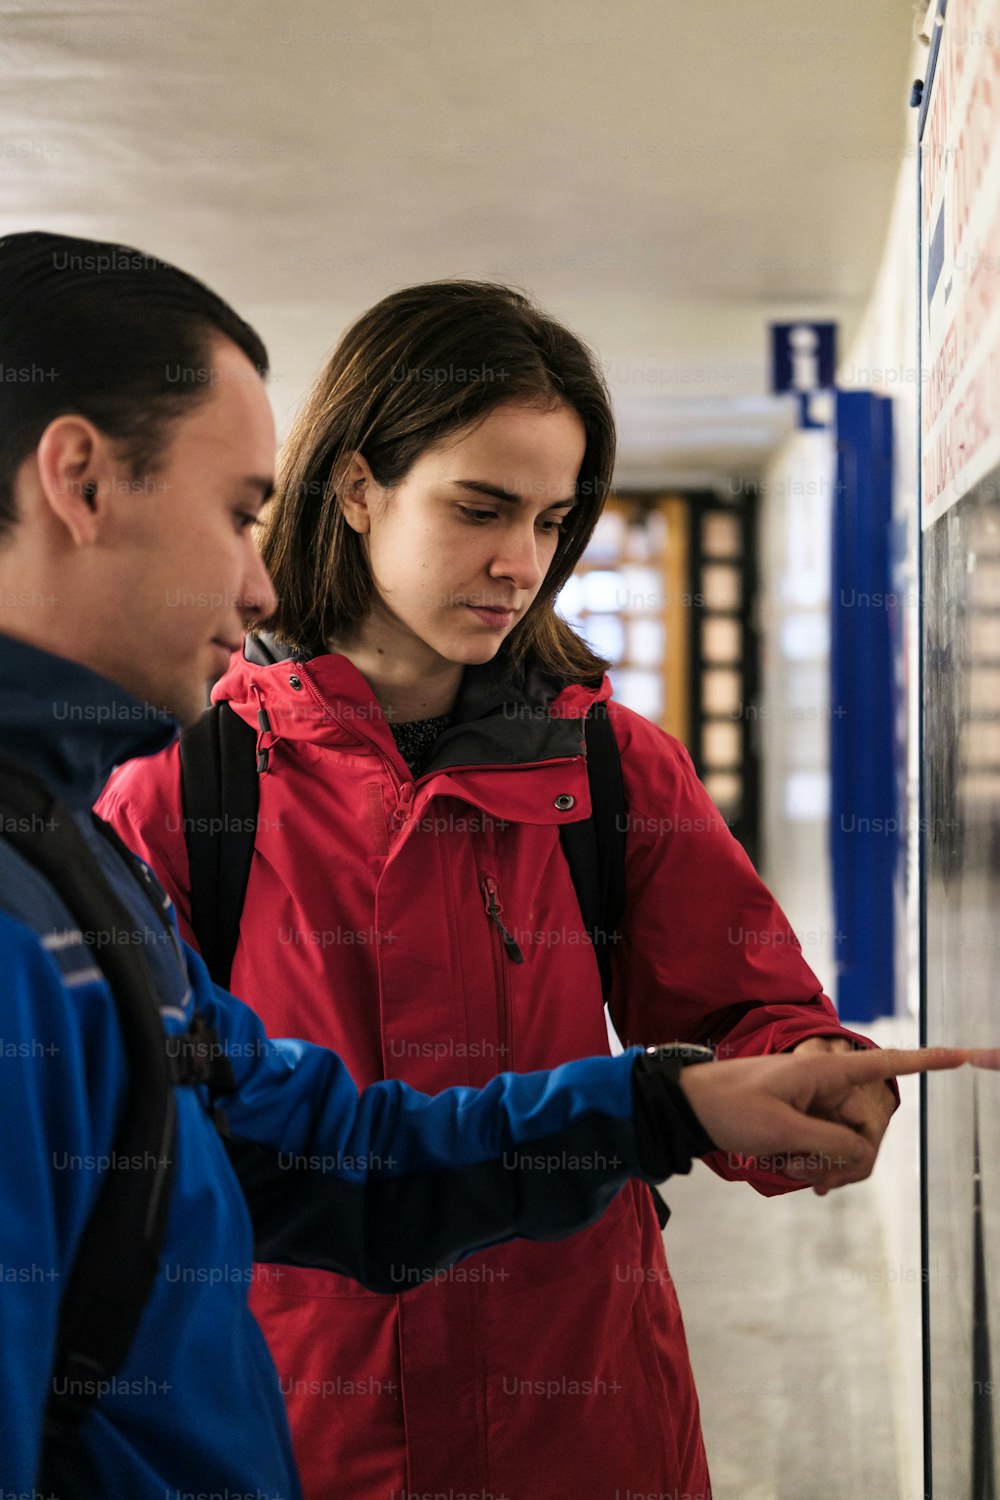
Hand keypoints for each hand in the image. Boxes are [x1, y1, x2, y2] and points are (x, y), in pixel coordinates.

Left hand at [677, 1047, 976, 1194]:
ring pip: (851, 1146)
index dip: (929, 1060)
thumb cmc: (730, 1107)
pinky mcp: (808, 1119)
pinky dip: (819, 1166)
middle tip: (808, 1176)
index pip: (888, 1063)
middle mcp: (829, 1084)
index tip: (968, 1054)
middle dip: (846, 1160)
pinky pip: (832, 1149)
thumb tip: (862, 1155)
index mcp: (826, 1071)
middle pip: (869, 1130)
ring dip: (826, 1166)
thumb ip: (829, 1144)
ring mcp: (819, 1103)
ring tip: (790, 1169)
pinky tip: (797, 1175)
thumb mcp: (780, 1131)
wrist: (691, 1106)